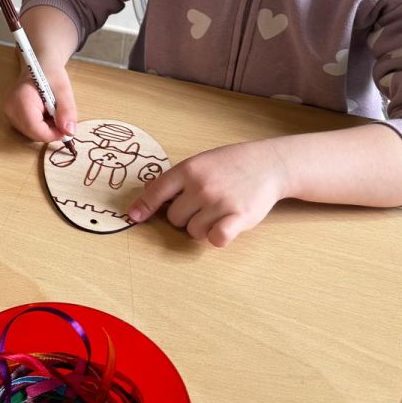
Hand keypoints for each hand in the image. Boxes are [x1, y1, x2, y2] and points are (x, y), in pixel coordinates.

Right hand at [2, 63, 77, 142]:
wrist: (38, 63)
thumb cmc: (50, 73)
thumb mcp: (63, 90)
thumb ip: (67, 111)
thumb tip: (69, 132)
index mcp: (21, 100)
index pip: (35, 129)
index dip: (52, 134)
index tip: (67, 130)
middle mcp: (10, 108)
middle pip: (32, 133)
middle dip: (50, 131)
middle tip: (61, 118)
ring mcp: (8, 112)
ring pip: (30, 133)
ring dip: (45, 129)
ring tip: (52, 112)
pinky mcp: (10, 114)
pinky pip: (27, 128)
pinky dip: (39, 126)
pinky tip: (45, 114)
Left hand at [127, 140, 292, 246]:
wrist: (268, 164)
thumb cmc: (230, 164)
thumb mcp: (200, 163)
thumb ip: (176, 180)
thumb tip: (147, 198)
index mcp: (188, 170)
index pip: (156, 192)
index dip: (143, 207)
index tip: (133, 217)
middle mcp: (200, 186)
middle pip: (174, 219)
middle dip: (185, 217)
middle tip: (202, 206)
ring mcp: (219, 202)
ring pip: (193, 232)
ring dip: (202, 227)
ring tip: (217, 211)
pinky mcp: (238, 217)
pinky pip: (215, 239)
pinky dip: (217, 238)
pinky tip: (225, 226)